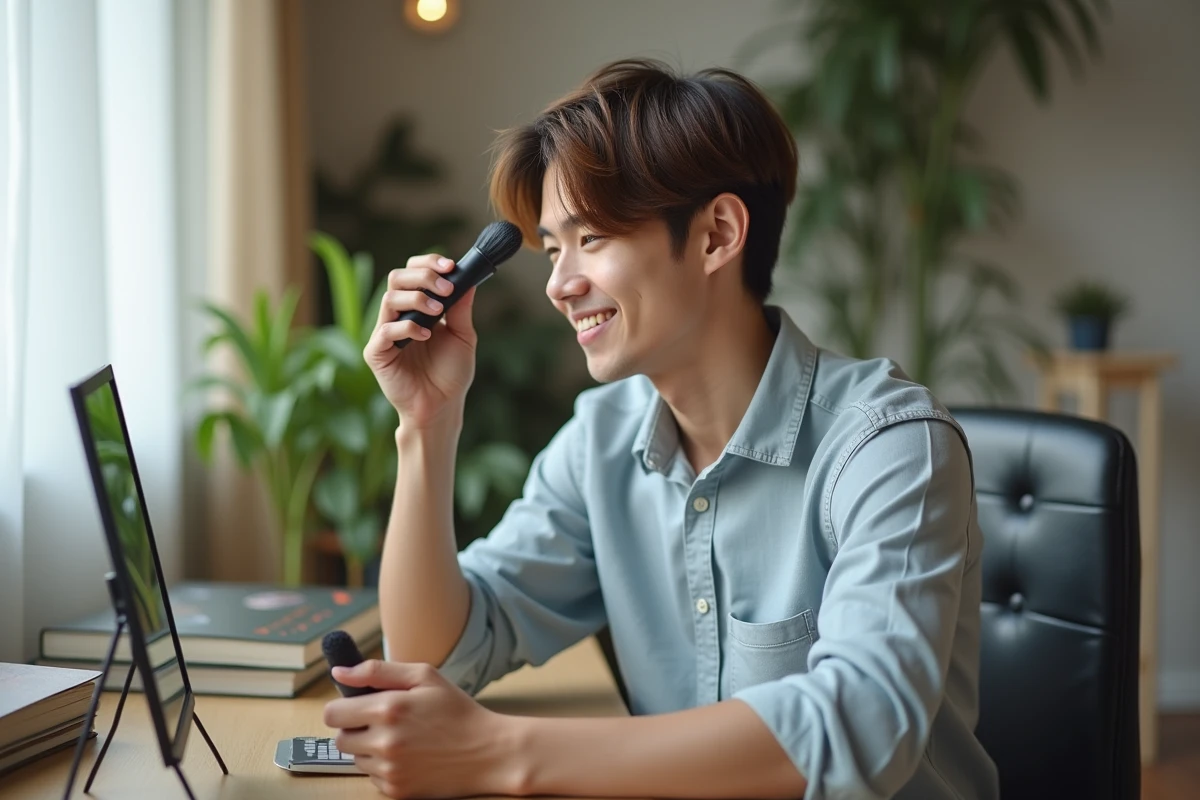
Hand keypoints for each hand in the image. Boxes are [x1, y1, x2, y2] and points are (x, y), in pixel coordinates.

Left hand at [323, 660, 519, 798]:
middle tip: (383, 722)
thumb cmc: (457, 710)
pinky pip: (371, 777)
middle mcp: (384, 742)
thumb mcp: (424, 677)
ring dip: (369, 749)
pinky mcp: (395, 791)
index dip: (343, 707)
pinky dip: (383, 767)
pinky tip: (409, 757)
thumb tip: (338, 673)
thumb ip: (377, 671)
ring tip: (401, 739)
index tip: (357, 706)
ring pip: (355, 759)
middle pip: (340, 739)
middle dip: (355, 729)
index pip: (332, 714)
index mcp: (388, 709)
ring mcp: (389, 770)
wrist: (488, 752)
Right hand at [364, 254, 477, 428]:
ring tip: (438, 311)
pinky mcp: (376, 353)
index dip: (428, 264)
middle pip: (397, 277)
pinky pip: (386, 330)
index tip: (450, 266)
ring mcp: (385, 333)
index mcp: (416, 308)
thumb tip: (468, 278)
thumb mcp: (462, 336)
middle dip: (422, 276)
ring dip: (416, 299)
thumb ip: (461, 308)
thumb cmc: (451, 373)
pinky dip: (407, 327)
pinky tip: (426, 335)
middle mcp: (397, 316)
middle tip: (445, 287)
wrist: (442, 406)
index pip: (412, 272)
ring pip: (389, 299)